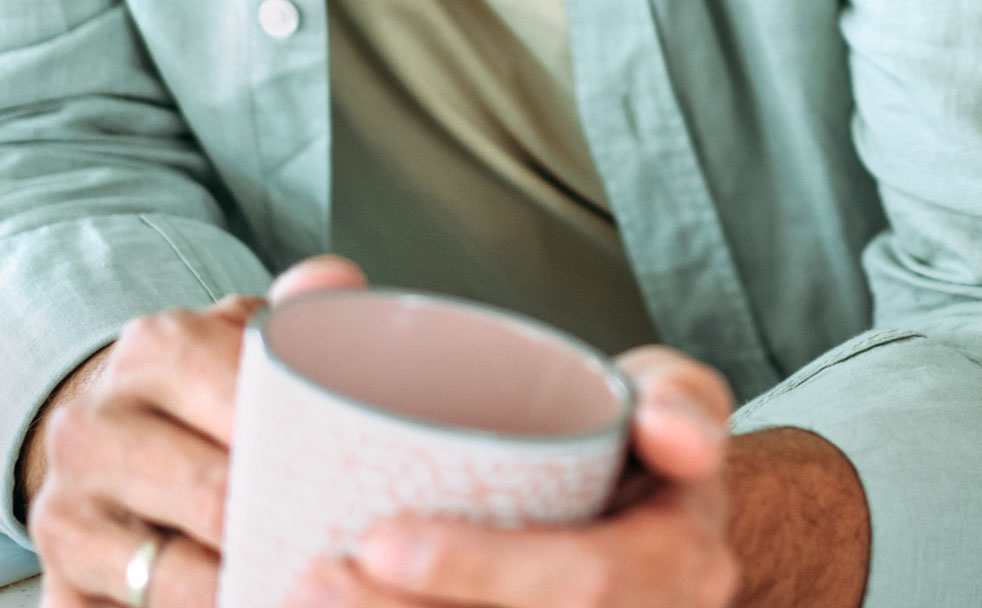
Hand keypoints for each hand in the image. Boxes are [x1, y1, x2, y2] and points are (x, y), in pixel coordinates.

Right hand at [25, 256, 366, 607]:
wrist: (113, 440)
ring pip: (175, 579)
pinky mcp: (57, 591)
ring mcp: (64, 515)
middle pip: (218, 501)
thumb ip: (302, 314)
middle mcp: (92, 429)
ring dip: (249, 590)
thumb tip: (335, 283)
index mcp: (154, 350)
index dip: (322, 459)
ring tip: (312, 590)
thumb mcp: (251, 339)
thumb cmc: (208, 393)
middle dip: (294, 536)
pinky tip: (249, 607)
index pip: (254, 409)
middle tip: (362, 558)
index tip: (383, 494)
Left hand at [295, 348, 740, 607]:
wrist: (658, 529)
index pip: (584, 583)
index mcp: (682, 566)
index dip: (481, 571)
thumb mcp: (679, 400)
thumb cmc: (648, 455)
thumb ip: (679, 394)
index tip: (379, 540)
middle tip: (307, 582)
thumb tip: (666, 427)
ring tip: (299, 602)